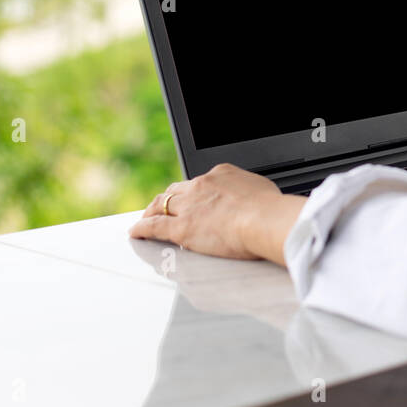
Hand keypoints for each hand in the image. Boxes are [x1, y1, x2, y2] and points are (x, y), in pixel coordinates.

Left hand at [129, 163, 306, 266]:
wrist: (264, 219)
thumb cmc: (270, 208)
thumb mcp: (262, 190)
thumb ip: (249, 192)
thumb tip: (252, 197)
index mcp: (221, 174)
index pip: (200, 182)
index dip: (194, 191)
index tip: (193, 198)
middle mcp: (200, 185)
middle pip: (176, 190)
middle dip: (168, 198)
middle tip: (161, 206)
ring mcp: (188, 206)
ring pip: (161, 204)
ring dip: (151, 211)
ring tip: (145, 218)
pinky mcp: (180, 227)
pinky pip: (153, 226)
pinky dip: (142, 228)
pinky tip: (136, 232)